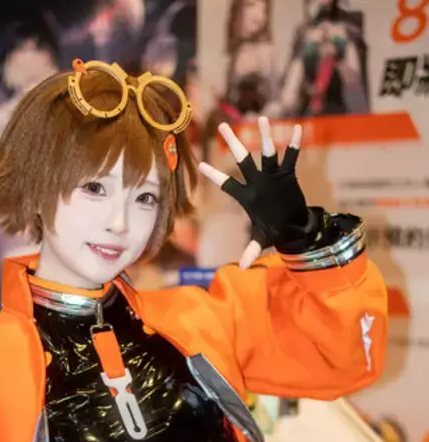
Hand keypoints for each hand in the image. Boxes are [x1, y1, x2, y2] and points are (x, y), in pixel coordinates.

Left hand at [198, 116, 308, 268]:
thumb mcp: (262, 240)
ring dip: (265, 136)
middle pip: (243, 159)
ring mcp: (272, 176)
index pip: (227, 184)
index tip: (201, 165)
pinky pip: (292, 157)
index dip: (215, 176)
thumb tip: (241, 267)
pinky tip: (297, 128)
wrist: (292, 224)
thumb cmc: (274, 231)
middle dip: (233, 143)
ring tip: (261, 118)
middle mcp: (257, 182)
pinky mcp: (288, 174)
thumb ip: (251, 251)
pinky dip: (294, 144)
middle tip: (222, 125)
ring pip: (267, 153)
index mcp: (247, 196)